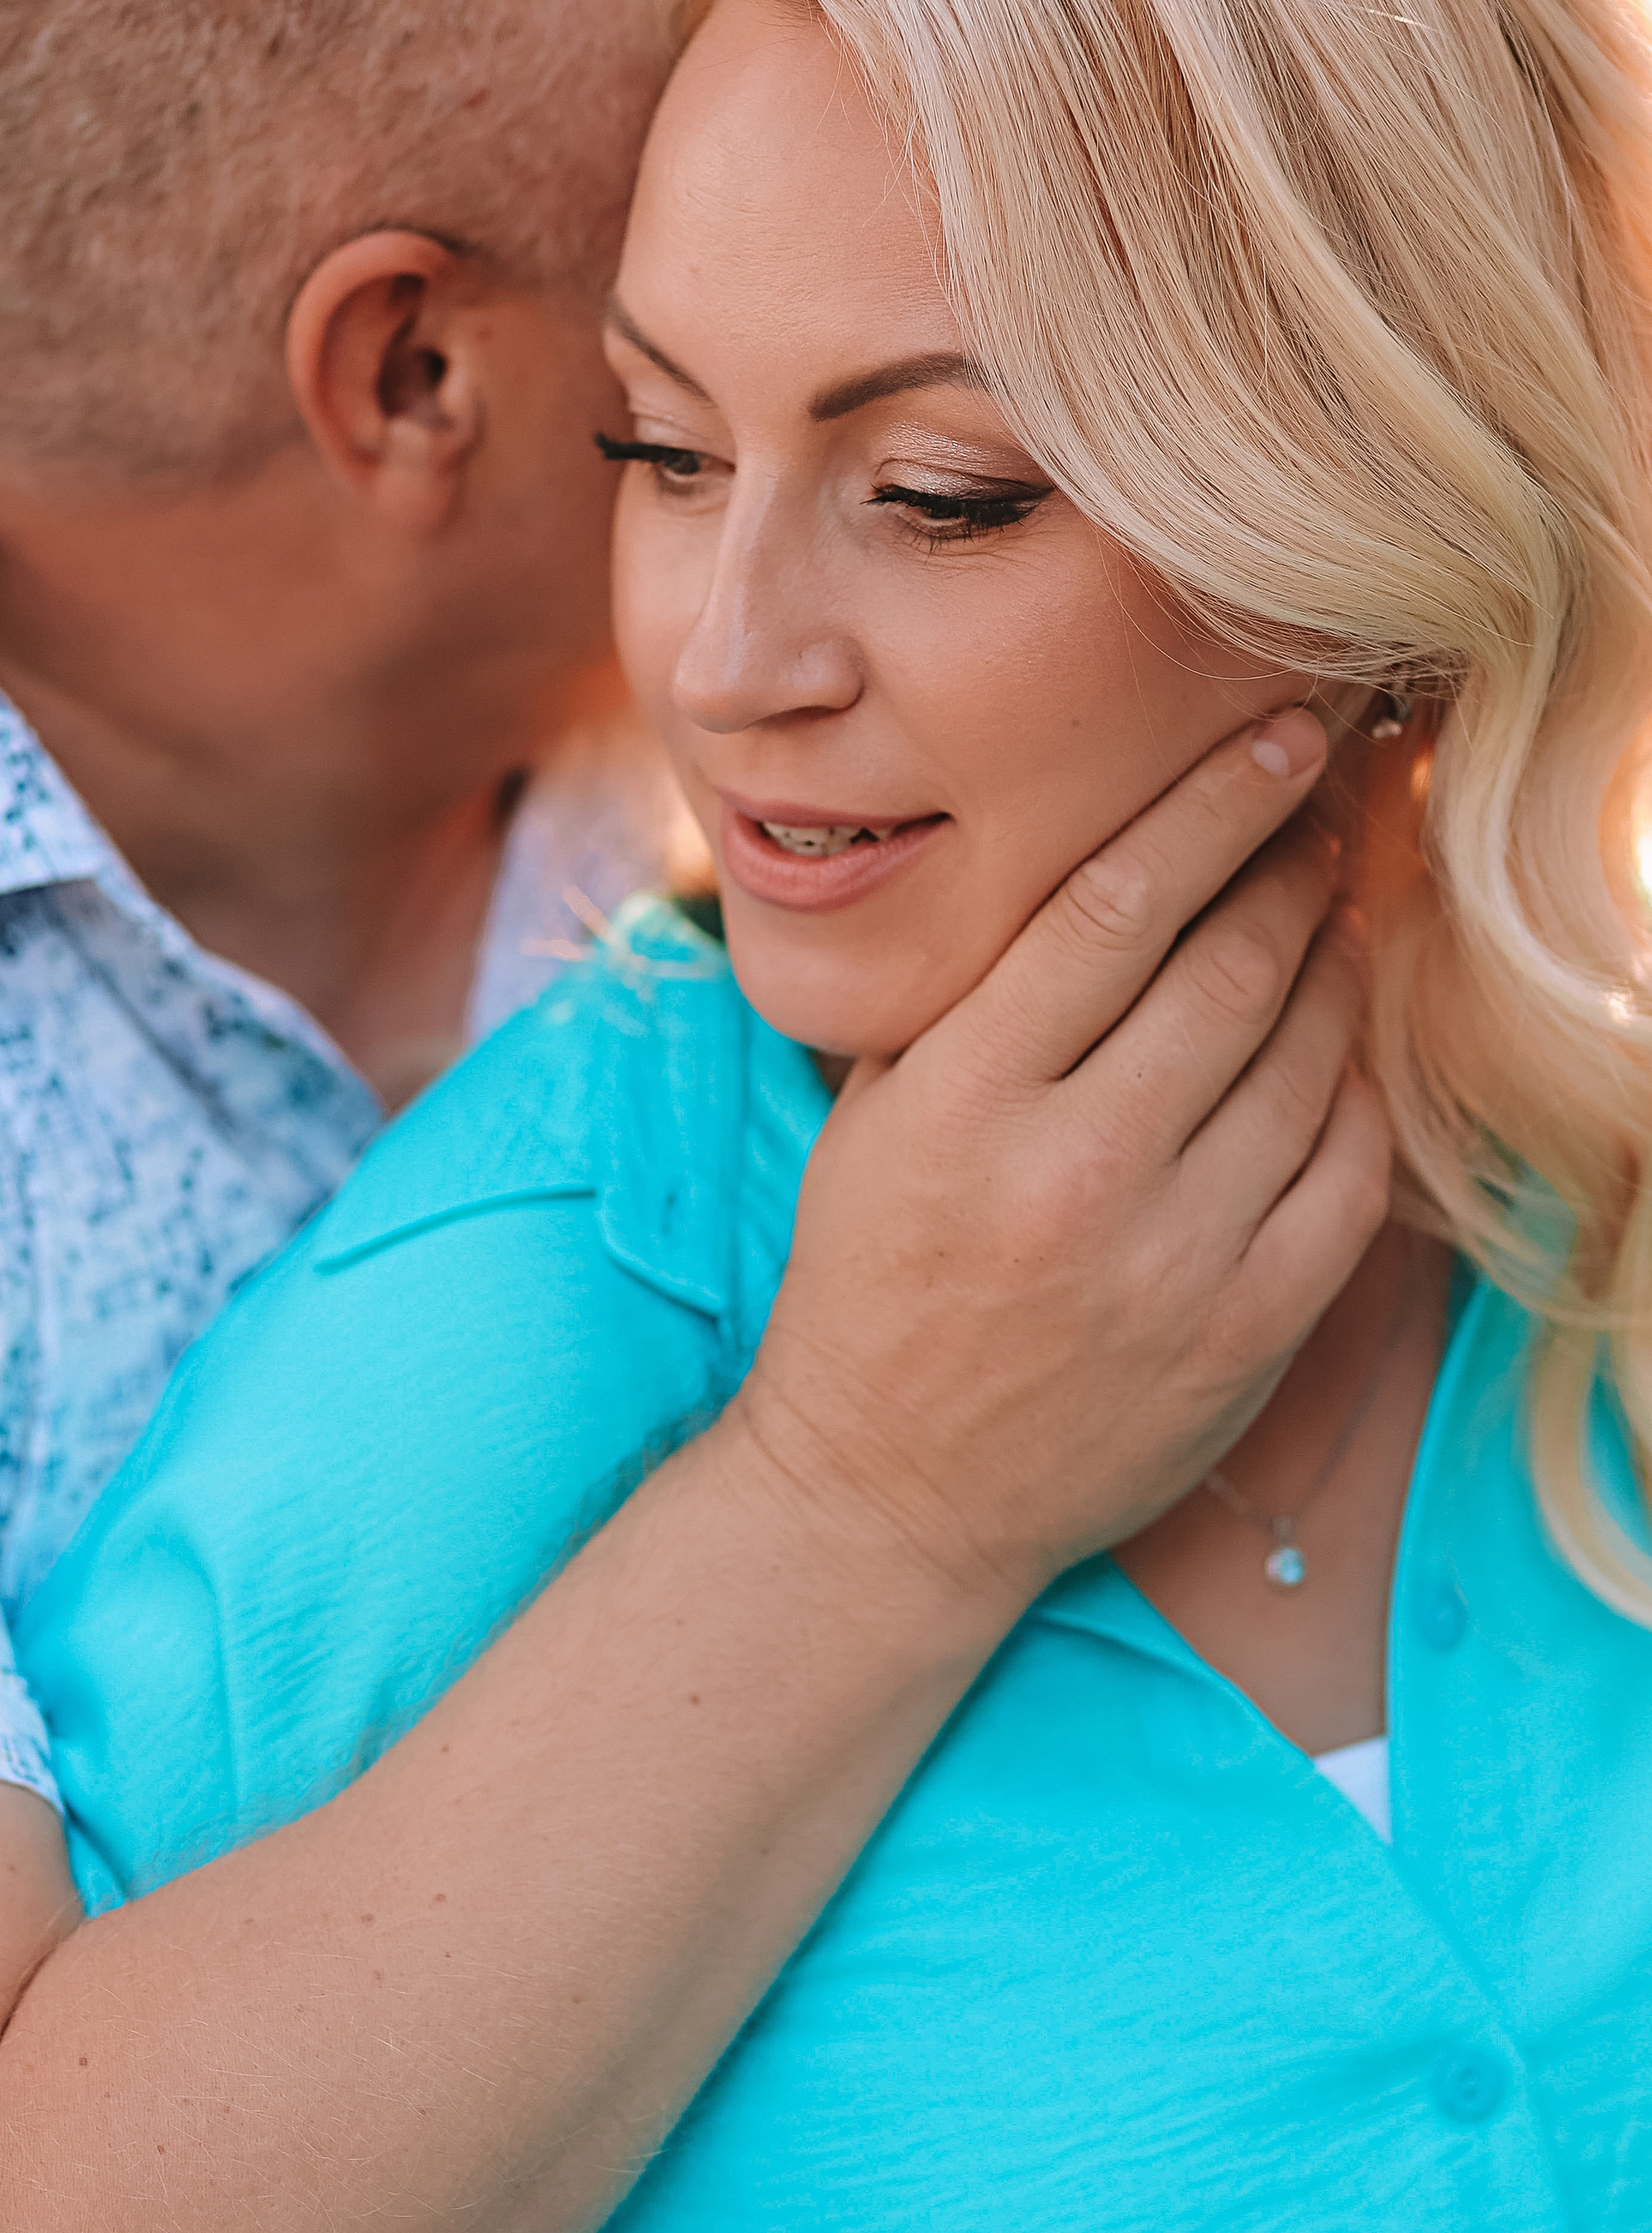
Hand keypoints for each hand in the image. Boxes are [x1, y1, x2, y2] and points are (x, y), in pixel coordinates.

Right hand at [732, 708, 1389, 1620]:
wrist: (891, 1494)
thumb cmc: (871, 1280)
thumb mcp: (876, 1115)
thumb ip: (975, 991)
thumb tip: (1109, 854)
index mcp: (962, 1101)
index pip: (1116, 905)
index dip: (1216, 802)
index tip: (1279, 737)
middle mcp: (1074, 1172)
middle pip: (1231, 967)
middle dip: (1295, 861)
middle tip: (1328, 800)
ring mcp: (1175, 1260)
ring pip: (1306, 1059)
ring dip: (1336, 963)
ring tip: (1335, 909)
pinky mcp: (1250, 1333)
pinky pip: (1350, 1172)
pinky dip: (1360, 1088)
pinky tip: (1345, 1042)